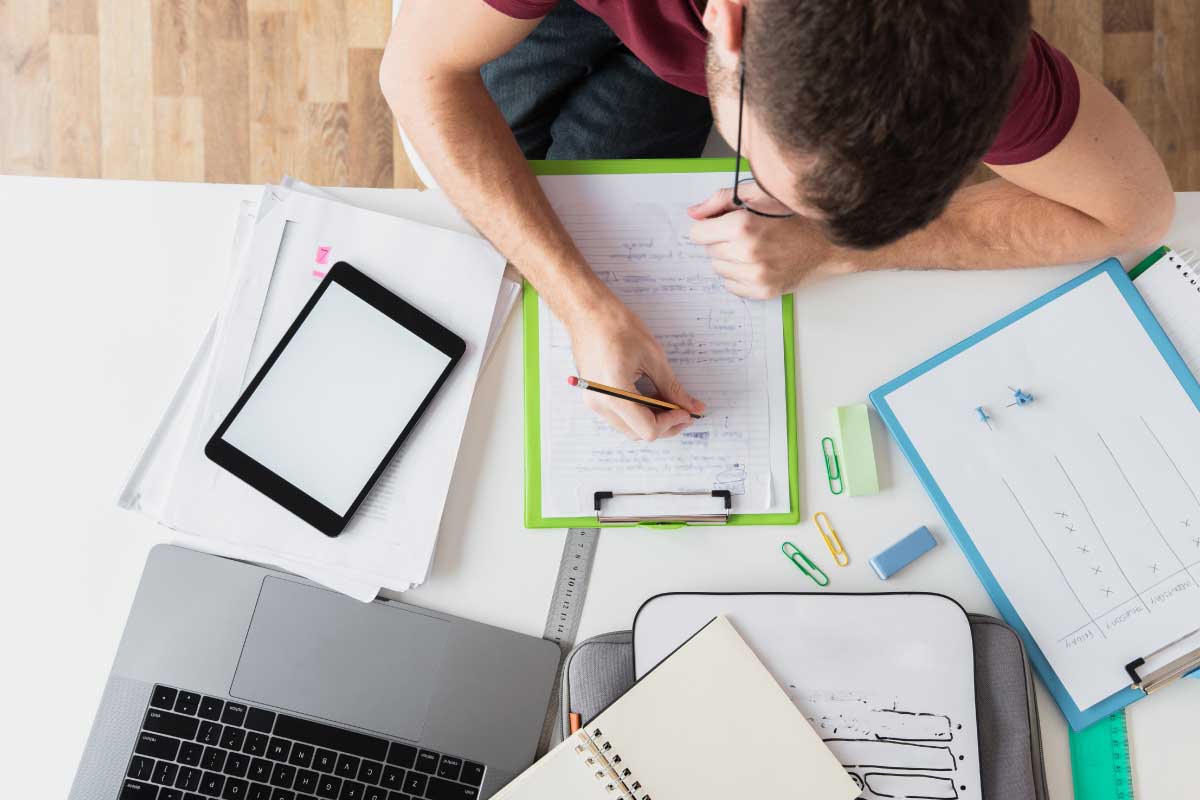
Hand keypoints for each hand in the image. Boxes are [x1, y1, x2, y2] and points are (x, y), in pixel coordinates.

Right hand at [565, 298, 704, 440]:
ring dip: (651, 421)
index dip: (672, 423)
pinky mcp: (593, 397)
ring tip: (670, 405)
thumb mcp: (653, 356)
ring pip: (628, 428)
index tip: (687, 412)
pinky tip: (653, 400)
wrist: (588, 312)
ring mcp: (594, 402)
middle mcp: (600, 403)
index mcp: (615, 392)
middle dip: (664, 426)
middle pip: (637, 433)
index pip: (647, 428)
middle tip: (684, 411)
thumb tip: (691, 406)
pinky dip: (638, 414)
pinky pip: (619, 417)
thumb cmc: (616, 326)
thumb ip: (672, 387)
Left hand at [688, 186, 849, 298]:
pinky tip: (757, 263)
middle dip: (720, 241)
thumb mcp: (758, 195)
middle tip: (744, 234)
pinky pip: (731, 286)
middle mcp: (747, 253)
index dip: (708, 226)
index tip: (720, 224)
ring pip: (718, 269)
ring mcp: (755, 275)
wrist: (826, 242)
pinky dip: (739, 275)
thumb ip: (719, 201)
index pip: (697, 233)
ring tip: (753, 248)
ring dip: (729, 259)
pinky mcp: (762, 291)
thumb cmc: (794, 215)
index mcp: (743, 226)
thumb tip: (693, 213)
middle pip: (708, 251)